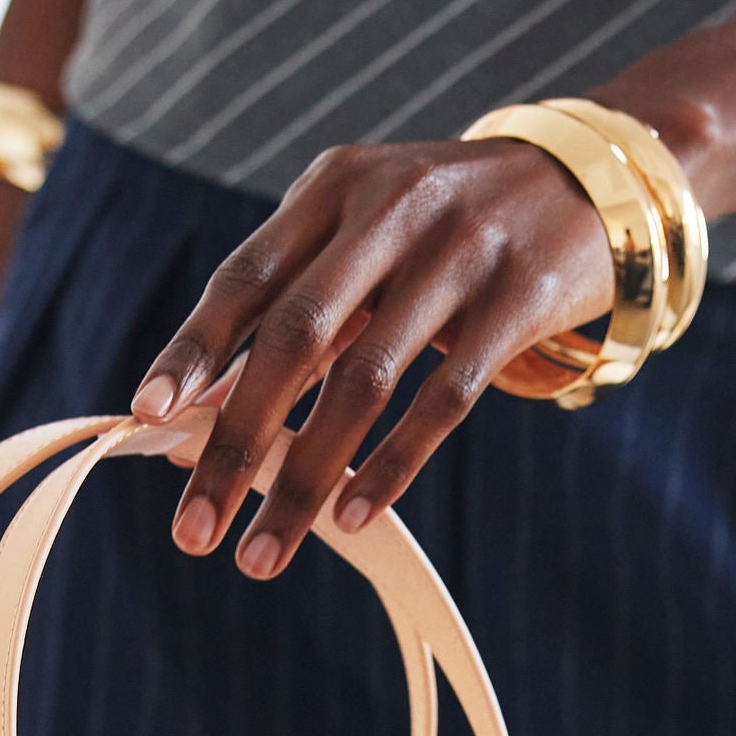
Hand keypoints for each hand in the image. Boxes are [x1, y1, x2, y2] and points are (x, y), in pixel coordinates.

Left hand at [129, 136, 612, 574]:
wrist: (590, 180)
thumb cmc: (445, 229)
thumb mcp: (365, 237)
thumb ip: (292, 307)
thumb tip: (195, 415)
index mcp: (336, 188)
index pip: (246, 277)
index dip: (195, 348)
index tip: (145, 415)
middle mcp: (392, 211)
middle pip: (294, 339)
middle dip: (235, 443)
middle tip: (193, 530)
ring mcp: (460, 253)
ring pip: (364, 383)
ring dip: (303, 479)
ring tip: (262, 554)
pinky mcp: (519, 300)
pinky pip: (443, 401)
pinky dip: (390, 466)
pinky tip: (347, 519)